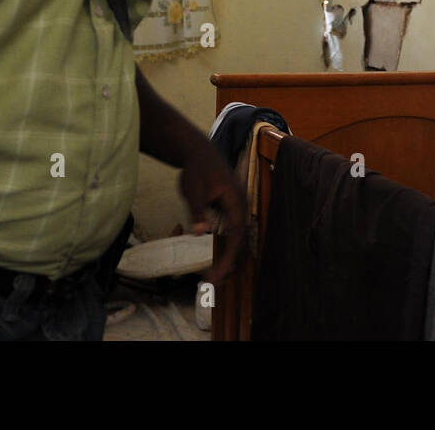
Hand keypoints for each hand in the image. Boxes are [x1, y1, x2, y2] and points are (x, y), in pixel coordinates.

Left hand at [178, 140, 247, 283]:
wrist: (199, 152)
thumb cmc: (197, 169)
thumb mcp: (193, 190)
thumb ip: (198, 212)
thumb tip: (202, 232)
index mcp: (236, 202)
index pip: (236, 236)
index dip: (227, 258)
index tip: (216, 275)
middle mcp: (240, 207)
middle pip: (240, 241)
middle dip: (229, 264)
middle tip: (213, 283)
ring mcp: (237, 209)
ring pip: (237, 239)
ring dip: (228, 258)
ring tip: (214, 277)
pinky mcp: (230, 211)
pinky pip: (232, 234)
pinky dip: (225, 249)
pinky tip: (216, 260)